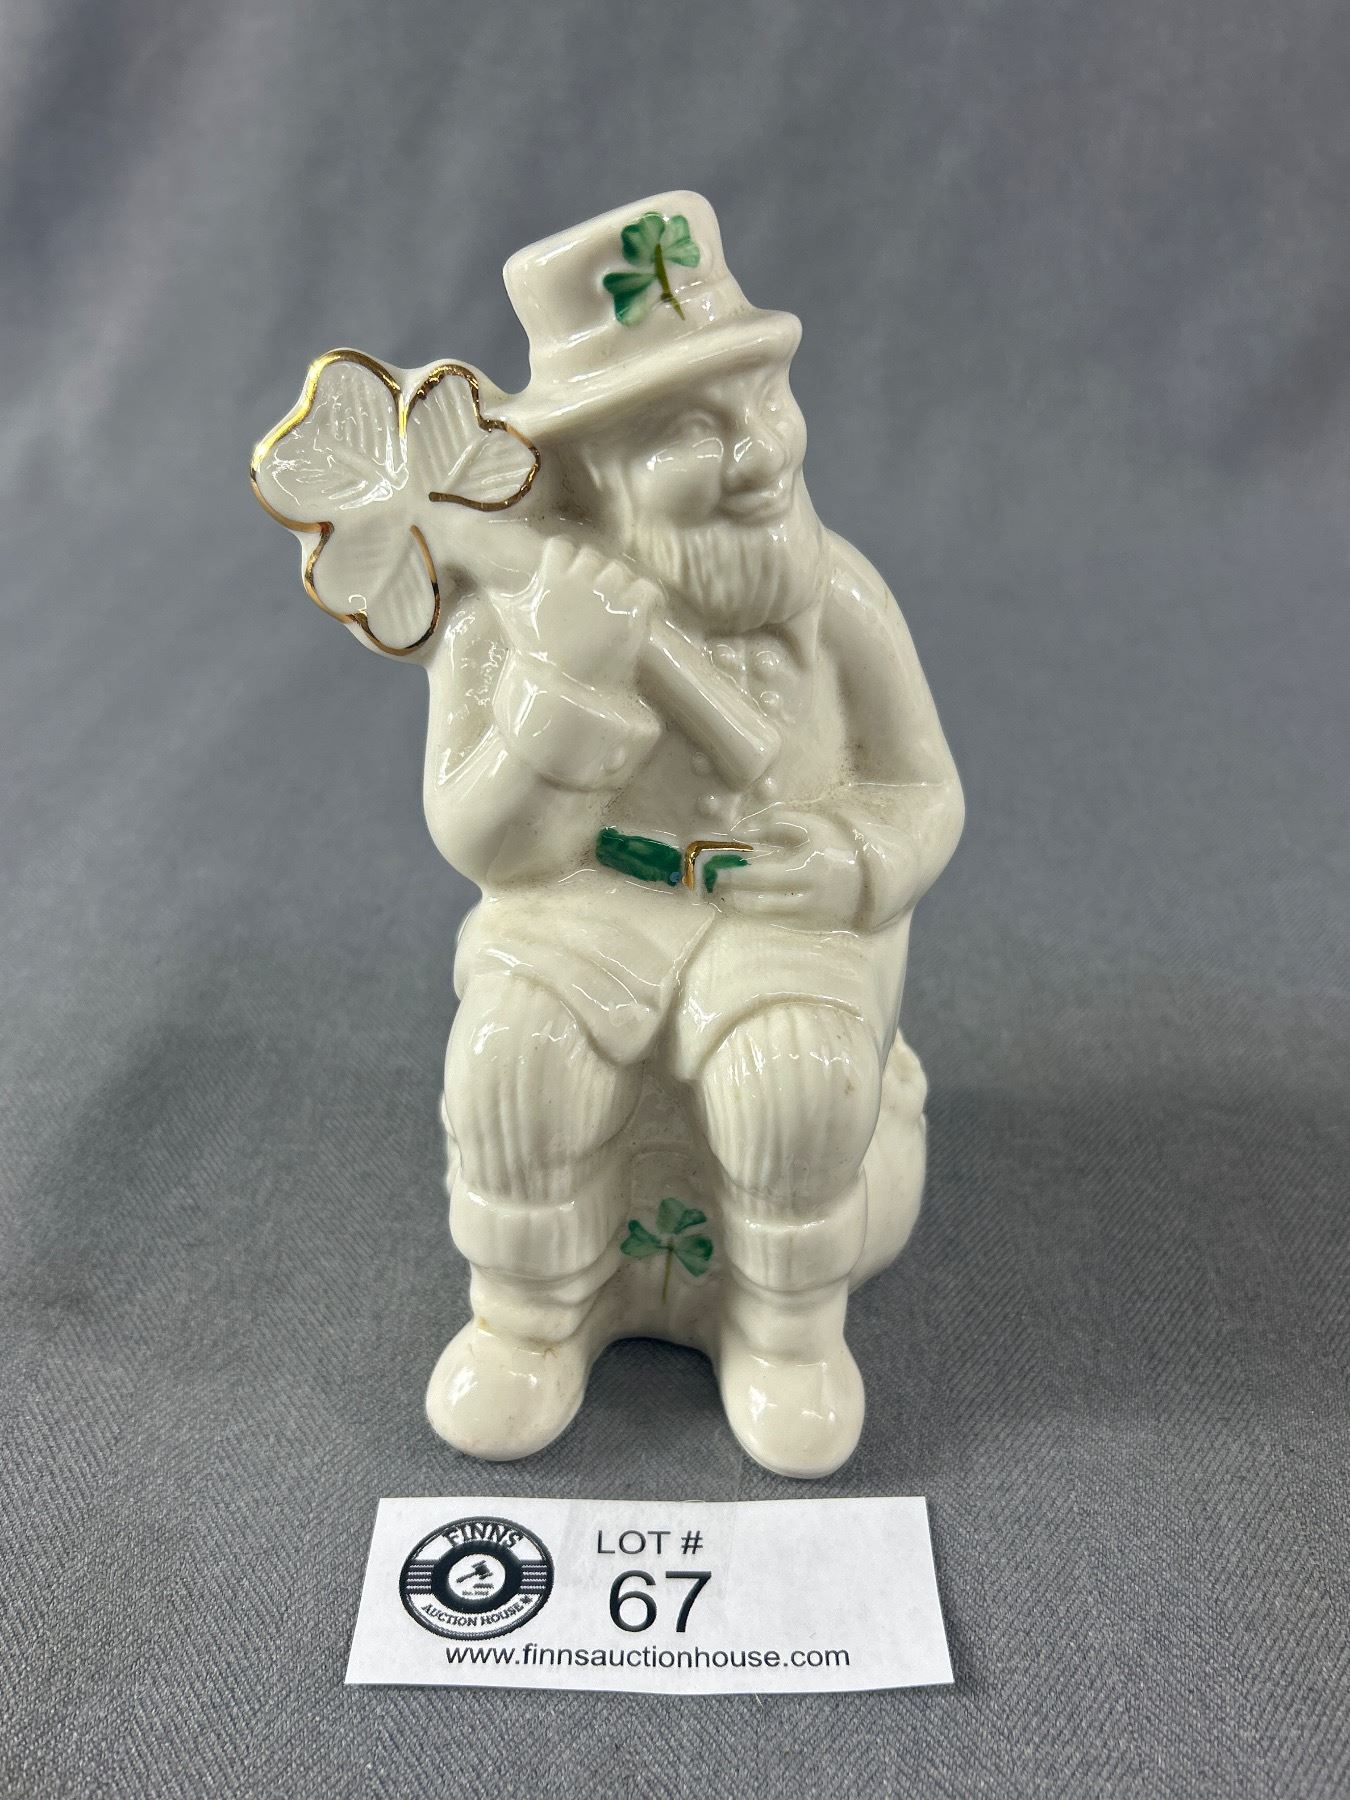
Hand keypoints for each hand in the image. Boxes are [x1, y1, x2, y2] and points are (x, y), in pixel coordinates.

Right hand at [501, 535, 658, 685]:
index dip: (565, 558)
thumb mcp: (514, 623)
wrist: (561, 688)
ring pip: (618, 570)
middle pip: (591, 557)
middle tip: (592, 595)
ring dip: (617, 584)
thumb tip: (491, 587)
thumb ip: (504, 600)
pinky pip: (647, 589)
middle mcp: (581, 581)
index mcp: (552, 580)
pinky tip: (643, 608)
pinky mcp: (630, 615)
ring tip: (615, 603)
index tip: (566, 573)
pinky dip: (647, 596)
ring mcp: (607, 597)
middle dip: (592, 572)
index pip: (560, 547)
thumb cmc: (535, 657)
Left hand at [713, 806, 863, 927]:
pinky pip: (778, 923)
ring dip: (740, 906)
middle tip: (712, 884)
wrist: (874, 876)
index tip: (715, 867)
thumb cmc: (836, 844)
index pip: (763, 876)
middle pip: (760, 902)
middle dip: (732, 893)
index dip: (735, 874)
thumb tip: (739, 833)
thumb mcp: (811, 826)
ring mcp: (810, 916)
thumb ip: (775, 824)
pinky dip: (758, 914)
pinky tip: (745, 903)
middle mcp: (809, 897)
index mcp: (809, 869)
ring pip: (767, 916)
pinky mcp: (812, 927)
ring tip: (723, 894)